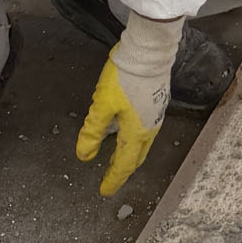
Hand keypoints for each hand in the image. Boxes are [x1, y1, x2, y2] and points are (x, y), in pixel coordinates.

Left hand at [75, 14, 180, 197]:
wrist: (149, 52)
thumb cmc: (125, 78)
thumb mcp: (102, 106)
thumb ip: (92, 132)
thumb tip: (84, 156)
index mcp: (136, 133)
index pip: (124, 165)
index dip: (113, 179)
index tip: (104, 190)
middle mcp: (149, 128)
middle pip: (136, 157)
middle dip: (122, 169)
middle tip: (110, 176)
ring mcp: (156, 115)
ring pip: (142, 143)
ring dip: (129, 154)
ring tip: (117, 156)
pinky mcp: (157, 102)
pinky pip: (146, 130)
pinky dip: (135, 139)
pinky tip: (126, 129)